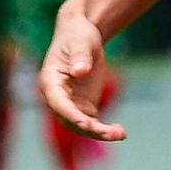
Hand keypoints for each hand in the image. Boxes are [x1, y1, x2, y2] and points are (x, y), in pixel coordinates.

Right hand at [37, 6, 123, 141]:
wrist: (82, 36)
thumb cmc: (78, 35)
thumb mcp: (81, 41)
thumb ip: (80, 56)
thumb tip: (80, 71)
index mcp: (50, 81)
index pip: (57, 102)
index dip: (70, 114)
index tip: (85, 123)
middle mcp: (56, 97)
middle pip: (69, 119)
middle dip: (89, 128)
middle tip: (111, 133)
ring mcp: (70, 104)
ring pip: (81, 126)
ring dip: (99, 133)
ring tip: (121, 134)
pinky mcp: (82, 107)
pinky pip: (91, 124)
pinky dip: (104, 130)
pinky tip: (120, 132)